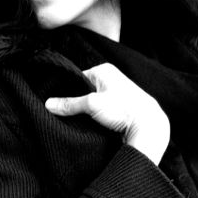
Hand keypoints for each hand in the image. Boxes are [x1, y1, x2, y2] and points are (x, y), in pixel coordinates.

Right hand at [45, 63, 169, 163]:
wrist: (149, 127)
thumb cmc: (123, 110)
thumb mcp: (91, 105)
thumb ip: (69, 104)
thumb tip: (48, 104)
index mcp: (104, 70)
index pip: (78, 78)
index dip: (68, 92)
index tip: (60, 105)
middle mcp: (112, 78)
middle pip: (85, 90)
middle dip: (77, 102)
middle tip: (69, 115)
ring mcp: (117, 93)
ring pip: (94, 101)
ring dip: (88, 112)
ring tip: (83, 121)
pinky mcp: (121, 107)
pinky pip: (103, 110)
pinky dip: (97, 117)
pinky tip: (94, 124)